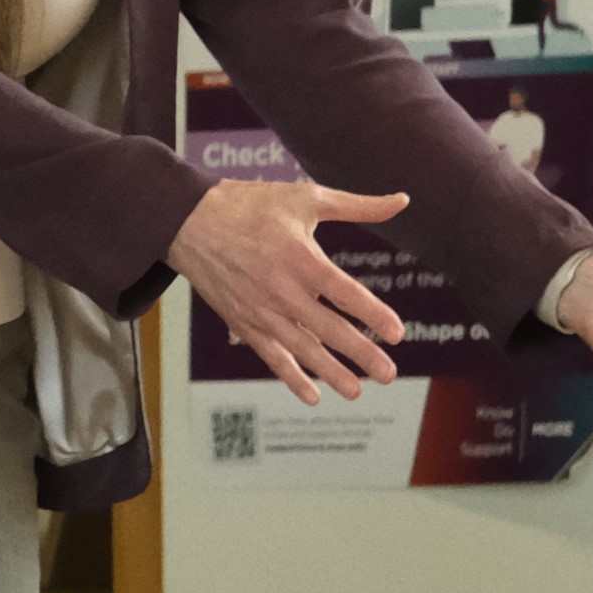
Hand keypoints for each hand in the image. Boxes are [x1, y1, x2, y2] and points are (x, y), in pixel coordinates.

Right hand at [169, 179, 410, 399]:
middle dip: (362, 354)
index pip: (346, 294)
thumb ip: (357, 205)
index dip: (373, 315)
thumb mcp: (306, 197)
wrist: (189, 220)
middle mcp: (282, 289)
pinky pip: (272, 356)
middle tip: (389, 374)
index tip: (397, 333)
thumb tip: (402, 200)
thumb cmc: (250, 204)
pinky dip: (291, 377)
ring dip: (331, 372)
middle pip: (329, 330)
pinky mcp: (244, 322)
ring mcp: (261, 310)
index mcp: (300, 257)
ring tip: (357, 391)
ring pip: (302, 350)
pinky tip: (312, 395)